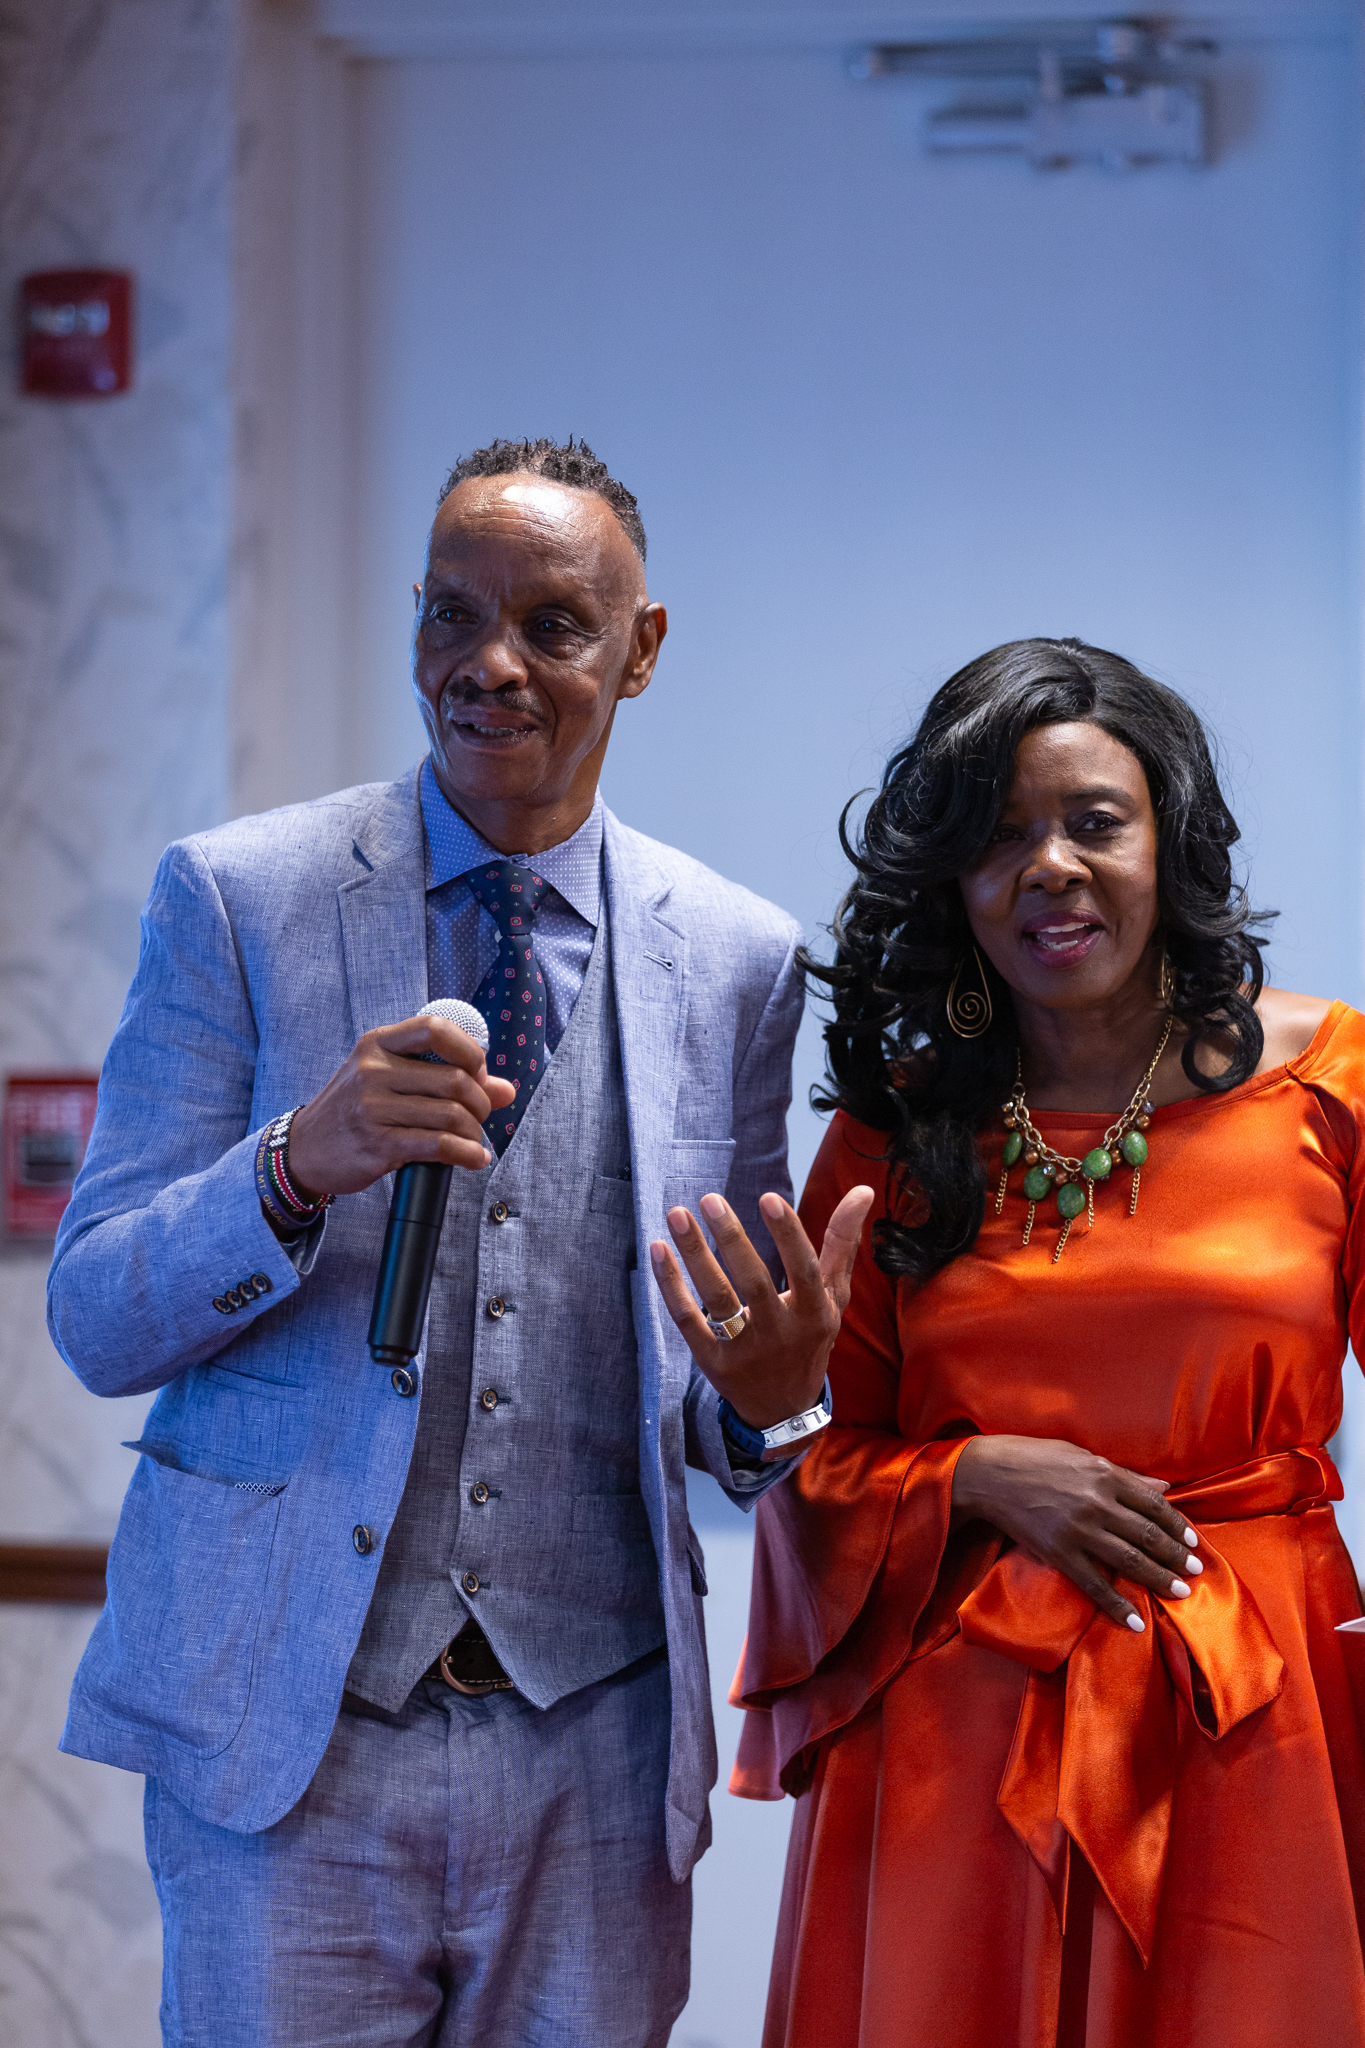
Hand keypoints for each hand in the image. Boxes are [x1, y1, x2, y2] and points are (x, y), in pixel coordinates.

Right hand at [285, 1014, 516, 1196]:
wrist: (303, 1150)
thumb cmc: (354, 1110)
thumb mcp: (388, 1080)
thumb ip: (445, 1077)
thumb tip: (506, 1089)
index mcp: (377, 1045)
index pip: (436, 1028)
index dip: (470, 1050)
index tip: (478, 1072)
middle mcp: (373, 1071)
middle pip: (454, 1079)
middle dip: (480, 1102)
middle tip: (478, 1115)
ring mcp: (373, 1109)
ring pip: (451, 1115)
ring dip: (474, 1132)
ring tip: (473, 1140)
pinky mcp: (377, 1145)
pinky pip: (439, 1146)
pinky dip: (467, 1154)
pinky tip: (473, 1158)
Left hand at [649, 1184, 874, 1455]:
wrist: (784, 1409)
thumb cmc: (810, 1336)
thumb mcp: (834, 1296)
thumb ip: (843, 1243)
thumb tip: (862, 1190)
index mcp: (815, 1313)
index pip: (804, 1271)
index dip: (788, 1235)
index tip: (768, 1197)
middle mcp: (781, 1334)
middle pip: (755, 1283)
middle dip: (732, 1239)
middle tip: (710, 1199)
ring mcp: (745, 1351)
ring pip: (718, 1299)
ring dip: (695, 1256)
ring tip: (677, 1215)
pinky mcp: (712, 1362)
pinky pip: (688, 1320)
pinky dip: (671, 1286)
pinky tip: (659, 1250)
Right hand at [951, 1434, 1202, 1630]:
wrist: (988, 1474)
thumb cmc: (1035, 1458)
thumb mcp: (1082, 1456)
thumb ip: (1124, 1475)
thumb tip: (1162, 1487)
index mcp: (1104, 1475)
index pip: (1153, 1504)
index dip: (1176, 1526)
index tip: (1192, 1542)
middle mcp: (1097, 1503)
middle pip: (1147, 1534)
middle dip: (1174, 1556)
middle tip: (1195, 1572)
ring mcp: (1078, 1530)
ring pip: (1129, 1559)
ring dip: (1158, 1578)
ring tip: (1179, 1592)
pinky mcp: (1059, 1552)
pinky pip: (1094, 1584)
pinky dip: (1116, 1605)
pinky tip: (1135, 1621)